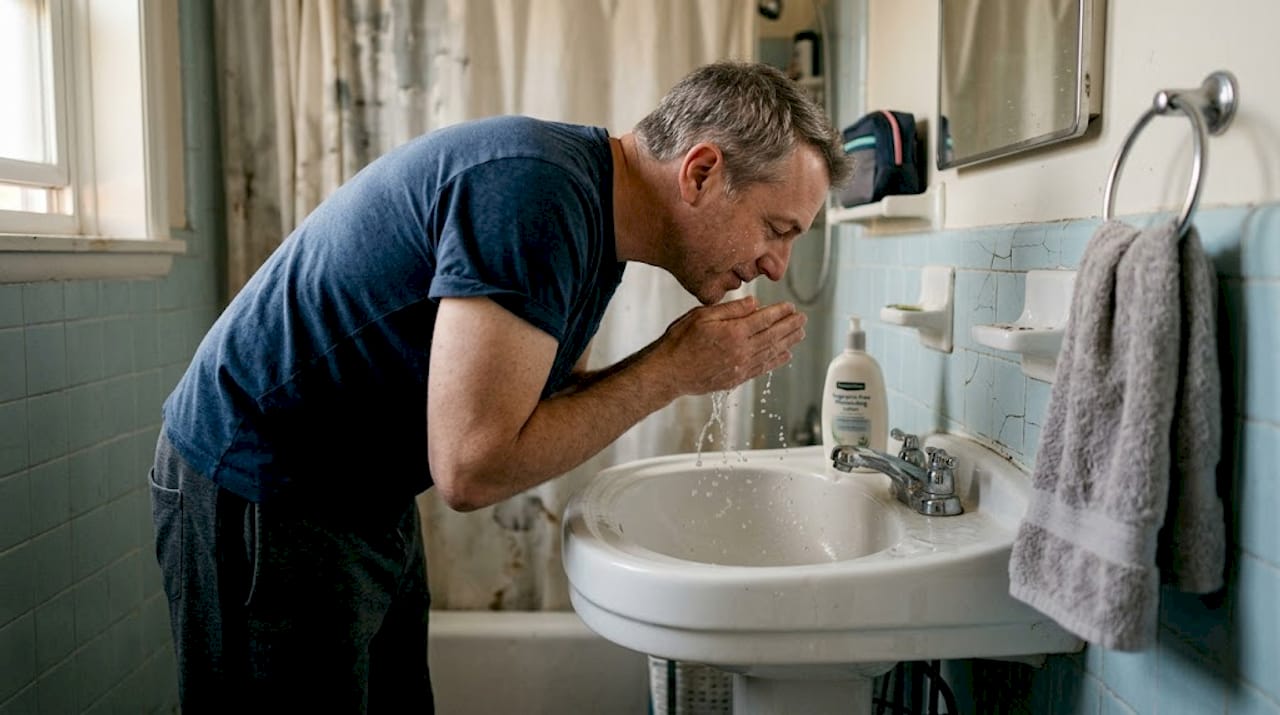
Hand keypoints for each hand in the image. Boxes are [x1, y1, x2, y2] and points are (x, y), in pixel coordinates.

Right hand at [646, 296, 805, 396]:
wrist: (669, 372)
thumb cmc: (680, 341)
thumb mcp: (702, 316)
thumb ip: (730, 310)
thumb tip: (755, 303)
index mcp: (733, 332)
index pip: (764, 320)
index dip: (780, 313)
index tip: (791, 307)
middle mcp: (741, 351)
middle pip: (772, 336)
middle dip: (790, 326)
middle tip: (802, 319)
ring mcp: (740, 367)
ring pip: (771, 352)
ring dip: (788, 342)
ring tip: (800, 334)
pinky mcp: (736, 379)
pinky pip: (762, 368)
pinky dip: (776, 361)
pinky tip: (785, 355)